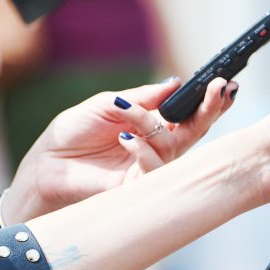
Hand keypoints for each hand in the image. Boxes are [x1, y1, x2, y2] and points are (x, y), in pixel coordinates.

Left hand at [5, 75, 234, 220]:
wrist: (45, 165)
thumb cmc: (73, 133)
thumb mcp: (108, 103)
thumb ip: (144, 97)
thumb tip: (176, 83)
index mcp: (153, 125)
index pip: (190, 113)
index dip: (209, 100)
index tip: (224, 83)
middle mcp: (158, 146)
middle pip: (197, 130)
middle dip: (210, 109)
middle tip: (220, 89)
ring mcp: (150, 166)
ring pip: (175, 145)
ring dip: (152, 125)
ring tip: (127, 116)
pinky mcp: (139, 187)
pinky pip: (155, 169)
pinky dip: (144, 151)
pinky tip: (127, 139)